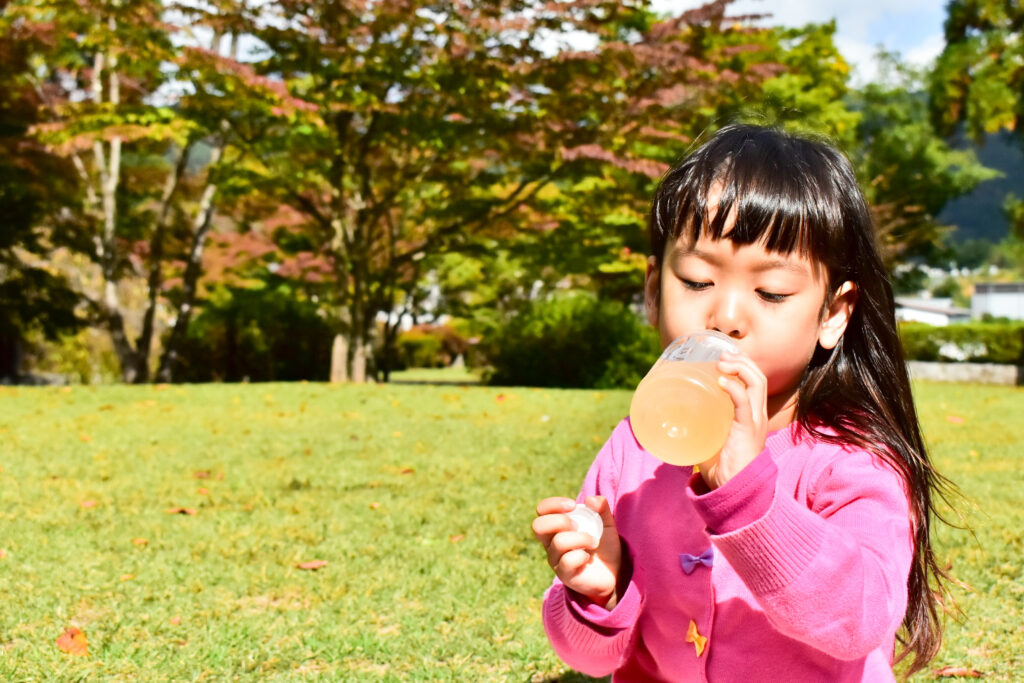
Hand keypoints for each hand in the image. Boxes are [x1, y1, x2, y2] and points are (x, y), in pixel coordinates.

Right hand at [532, 495, 621, 607]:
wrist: (614, 572)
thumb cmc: (604, 545)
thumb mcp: (607, 522)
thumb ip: (601, 507)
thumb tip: (591, 499)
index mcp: (557, 526)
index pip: (542, 510)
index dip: (553, 504)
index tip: (573, 505)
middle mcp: (551, 542)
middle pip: (538, 525)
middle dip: (561, 521)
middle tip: (578, 526)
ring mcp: (556, 559)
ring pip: (558, 542)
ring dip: (581, 538)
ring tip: (594, 542)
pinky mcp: (564, 574)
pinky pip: (567, 561)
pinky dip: (581, 556)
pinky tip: (588, 558)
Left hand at [697, 350, 768, 489]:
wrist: (733, 490)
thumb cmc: (721, 467)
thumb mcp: (710, 439)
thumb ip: (697, 427)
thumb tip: (670, 417)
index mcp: (751, 415)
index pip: (755, 381)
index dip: (742, 364)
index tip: (723, 355)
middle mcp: (757, 414)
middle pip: (758, 376)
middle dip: (741, 360)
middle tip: (721, 354)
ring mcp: (755, 420)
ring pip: (756, 382)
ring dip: (739, 367)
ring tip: (722, 361)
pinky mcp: (748, 429)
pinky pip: (745, 402)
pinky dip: (734, 388)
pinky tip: (723, 380)